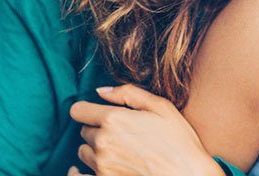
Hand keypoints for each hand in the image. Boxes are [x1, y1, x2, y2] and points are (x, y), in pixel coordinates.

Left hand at [68, 84, 223, 175]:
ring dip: (96, 151)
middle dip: (97, 130)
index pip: (78, 110)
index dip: (88, 110)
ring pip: (84, 154)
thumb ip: (128, 93)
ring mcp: (102, 166)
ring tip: (120, 152)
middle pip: (84, 132)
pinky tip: (95, 169)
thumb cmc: (179, 142)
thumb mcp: (161, 107)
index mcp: (113, 119)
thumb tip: (101, 91)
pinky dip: (83, 173)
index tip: (99, 114)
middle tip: (121, 134)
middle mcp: (102, 143)